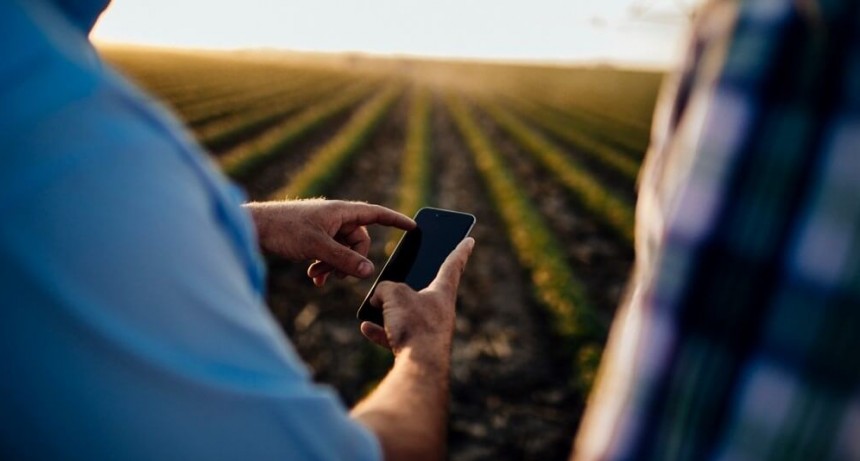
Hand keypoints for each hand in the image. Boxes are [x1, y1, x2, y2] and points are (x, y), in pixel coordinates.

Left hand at [243, 199, 414, 285]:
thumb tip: (369, 271)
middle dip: (351, 260)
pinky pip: (330, 253)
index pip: (376, 214)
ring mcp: (324, 227)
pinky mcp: (312, 236)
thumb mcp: (317, 247)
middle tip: (335, 275)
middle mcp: (335, 217)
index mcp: (341, 211)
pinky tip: (314, 277)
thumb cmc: (284, 229)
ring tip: (319, 277)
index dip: (395, 221)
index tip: (414, 227)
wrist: (253, 228)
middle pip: (359, 240)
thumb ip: (344, 260)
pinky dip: (325, 265)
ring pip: (343, 249)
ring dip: (335, 266)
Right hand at [360, 237, 474, 356]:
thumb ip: (385, 288)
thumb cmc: (414, 324)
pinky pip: (396, 336)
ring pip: (407, 314)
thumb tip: (379, 299)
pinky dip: (381, 331)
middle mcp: (439, 311)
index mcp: (443, 292)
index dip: (460, 249)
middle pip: (424, 290)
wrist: (419, 366)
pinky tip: (366, 328)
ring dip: (389, 311)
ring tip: (373, 306)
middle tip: (402, 273)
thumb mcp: (394, 293)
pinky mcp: (417, 349)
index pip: (453, 264)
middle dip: (408, 283)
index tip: (470, 239)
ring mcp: (429, 331)